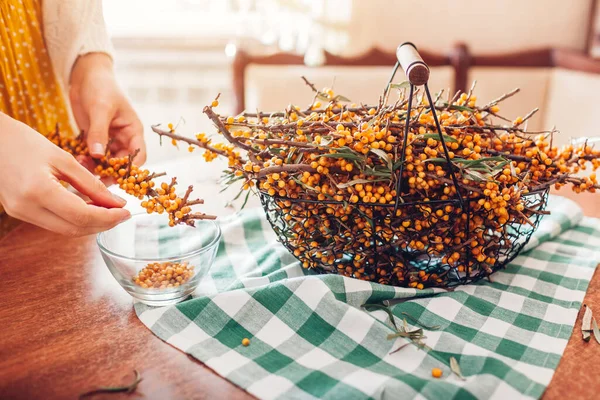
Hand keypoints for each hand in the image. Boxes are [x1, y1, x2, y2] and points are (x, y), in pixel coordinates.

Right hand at [0, 114, 129, 236]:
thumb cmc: (25, 142)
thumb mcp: (63, 159)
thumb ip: (91, 184)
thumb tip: (117, 203)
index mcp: (38, 190)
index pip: (82, 216)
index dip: (108, 217)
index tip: (126, 211)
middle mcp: (26, 208)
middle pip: (74, 228)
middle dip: (102, 223)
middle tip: (122, 213)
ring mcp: (20, 213)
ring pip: (64, 230)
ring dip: (90, 223)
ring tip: (109, 210)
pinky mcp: (19, 212)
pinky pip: (53, 223)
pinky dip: (74, 219)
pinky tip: (89, 208)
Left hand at [69, 53, 145, 168]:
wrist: (85, 75)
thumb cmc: (101, 87)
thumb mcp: (101, 108)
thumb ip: (99, 132)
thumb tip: (97, 156)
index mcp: (133, 131)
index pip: (139, 156)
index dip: (130, 168)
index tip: (115, 174)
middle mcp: (124, 139)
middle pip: (122, 163)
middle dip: (110, 171)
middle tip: (95, 178)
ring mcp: (109, 140)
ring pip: (106, 162)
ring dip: (96, 167)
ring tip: (82, 166)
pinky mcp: (94, 139)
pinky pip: (92, 156)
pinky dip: (86, 160)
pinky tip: (77, 159)